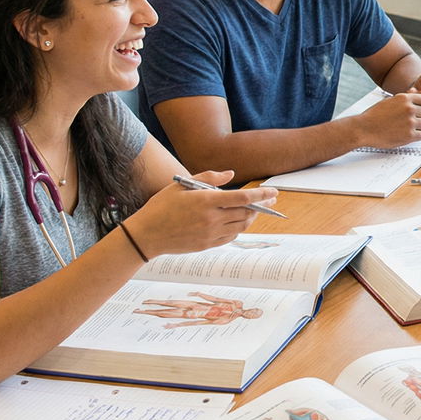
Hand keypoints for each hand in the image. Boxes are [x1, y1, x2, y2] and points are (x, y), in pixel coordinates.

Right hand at [127, 170, 276, 257]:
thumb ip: (209, 178)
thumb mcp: (182, 185)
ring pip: (241, 226)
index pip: (242, 198)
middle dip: (261, 206)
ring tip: (256, 210)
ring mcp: (210, 234)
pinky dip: (239, 228)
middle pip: (245, 213)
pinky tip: (238, 222)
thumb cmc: (162, 206)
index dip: (261, 195)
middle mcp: (211, 219)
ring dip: (251, 217)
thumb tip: (231, 174)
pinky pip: (231, 237)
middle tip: (270, 200)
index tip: (274, 192)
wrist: (147, 235)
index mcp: (206, 201)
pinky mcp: (207, 245)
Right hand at [354, 92, 420, 146]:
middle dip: (418, 117)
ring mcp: (410, 122)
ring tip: (405, 128)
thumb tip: (415, 92)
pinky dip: (415, 136)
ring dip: (417, 127)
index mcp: (404, 98)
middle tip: (408, 121)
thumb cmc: (374, 115)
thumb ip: (404, 98)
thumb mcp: (389, 101)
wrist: (363, 129)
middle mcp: (409, 109)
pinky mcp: (409, 135)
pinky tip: (405, 135)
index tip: (416, 110)